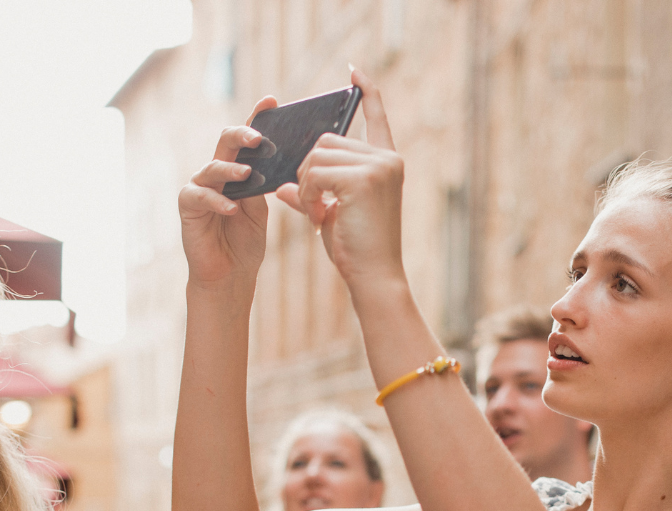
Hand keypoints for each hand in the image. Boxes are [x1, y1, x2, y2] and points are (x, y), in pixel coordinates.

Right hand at [179, 96, 278, 286]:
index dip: (256, 117)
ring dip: (230, 169)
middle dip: (242, 135)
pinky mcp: (188, 205)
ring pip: (213, 167)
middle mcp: (217, 173)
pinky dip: (216, 200)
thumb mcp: (260, 209)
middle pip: (226, 142)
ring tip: (246, 173)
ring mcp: (200, 187)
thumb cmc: (246, 240)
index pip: (246, 139)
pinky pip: (200, 195)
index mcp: (237, 170)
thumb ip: (263, 184)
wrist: (229, 274)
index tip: (271, 100)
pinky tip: (231, 208)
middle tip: (259, 138)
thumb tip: (280, 160)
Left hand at [274, 68, 406, 288]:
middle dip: (309, 171)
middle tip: (315, 207)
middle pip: (327, 141)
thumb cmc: (356, 248)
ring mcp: (378, 167)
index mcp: (387, 162)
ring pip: (317, 156)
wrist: (374, 276)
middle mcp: (387, 159)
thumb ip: (312, 191)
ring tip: (316, 214)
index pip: (377, 117)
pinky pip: (315, 173)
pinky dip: (307, 194)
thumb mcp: (330, 213)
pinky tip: (316, 217)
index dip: (367, 92)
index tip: (355, 72)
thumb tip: (283, 184)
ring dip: (306, 185)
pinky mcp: (363, 178)